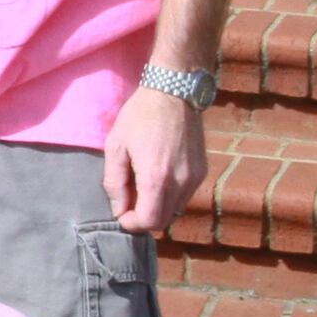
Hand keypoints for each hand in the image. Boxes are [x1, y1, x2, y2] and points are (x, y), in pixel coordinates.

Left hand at [104, 84, 207, 233]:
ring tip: (143, 186)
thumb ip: (114, 182)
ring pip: (175, 210)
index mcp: (156, 177)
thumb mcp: (116, 146)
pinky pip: (185, 196)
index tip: (121, 213)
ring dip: (158, 207)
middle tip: (129, 202)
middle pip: (163, 221)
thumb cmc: (140, 116)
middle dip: (144, 218)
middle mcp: (180, 181)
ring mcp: (195, 177)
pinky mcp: (202, 171)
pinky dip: (170, 195)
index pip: (149, 222)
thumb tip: (118, 209)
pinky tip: (159, 176)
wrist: (174, 92)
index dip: (132, 224)